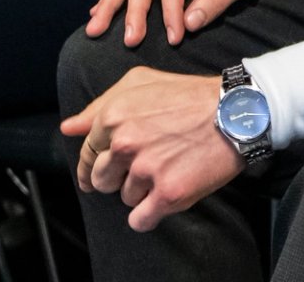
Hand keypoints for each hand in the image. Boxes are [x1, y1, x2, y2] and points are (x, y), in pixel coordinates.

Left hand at [60, 68, 242, 231]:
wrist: (234, 111)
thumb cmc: (188, 94)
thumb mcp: (139, 83)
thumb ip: (99, 105)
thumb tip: (69, 127)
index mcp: (113, 116)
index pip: (87, 153)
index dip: (90, 167)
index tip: (93, 177)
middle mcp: (124, 144)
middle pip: (102, 180)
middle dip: (116, 178)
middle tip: (140, 170)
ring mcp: (146, 170)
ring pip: (125, 198)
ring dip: (140, 193)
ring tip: (164, 173)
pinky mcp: (168, 193)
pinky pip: (140, 220)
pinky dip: (147, 216)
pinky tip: (159, 202)